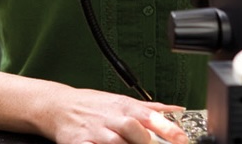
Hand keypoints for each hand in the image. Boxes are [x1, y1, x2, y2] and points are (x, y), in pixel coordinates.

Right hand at [47, 87, 187, 143]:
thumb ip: (150, 108)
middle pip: (132, 127)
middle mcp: (111, 117)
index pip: (149, 115)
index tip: (182, 139)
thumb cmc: (94, 105)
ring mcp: (95, 131)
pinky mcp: (80, 143)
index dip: (168, 128)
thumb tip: (177, 110)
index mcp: (124, 106)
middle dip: (146, 141)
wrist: (60, 106)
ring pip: (115, 142)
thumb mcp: (121, 101)